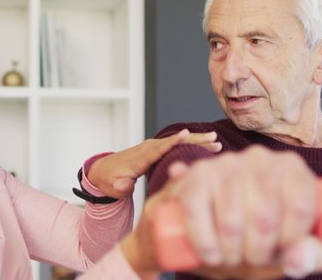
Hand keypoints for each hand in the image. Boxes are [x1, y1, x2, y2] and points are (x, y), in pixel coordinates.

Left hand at [88, 129, 221, 197]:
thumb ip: (121, 186)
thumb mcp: (113, 187)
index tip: (186, 134)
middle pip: (173, 142)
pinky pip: (177, 146)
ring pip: (178, 142)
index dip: (172, 142)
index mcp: (139, 158)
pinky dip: (192, 145)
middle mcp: (148, 149)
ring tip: (216, 141)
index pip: (158, 149)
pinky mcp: (158, 150)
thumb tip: (125, 185)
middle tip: (212, 138)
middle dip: (193, 139)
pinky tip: (209, 147)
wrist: (105, 171)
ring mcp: (154, 148)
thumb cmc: (110, 181)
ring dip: (197, 141)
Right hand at [122, 145, 321, 279]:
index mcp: (292, 169)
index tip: (280, 252)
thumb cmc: (255, 236)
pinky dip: (204, 242)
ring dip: (230, 252)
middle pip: (265, 217)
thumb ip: (310, 256)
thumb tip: (298, 258)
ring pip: (231, 220)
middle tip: (251, 259)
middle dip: (257, 252)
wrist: (206, 227)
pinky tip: (210, 255)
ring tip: (230, 257)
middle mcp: (260, 158)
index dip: (291, 241)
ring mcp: (225, 163)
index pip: (301, 207)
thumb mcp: (289, 250)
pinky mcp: (195, 175)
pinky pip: (197, 212)